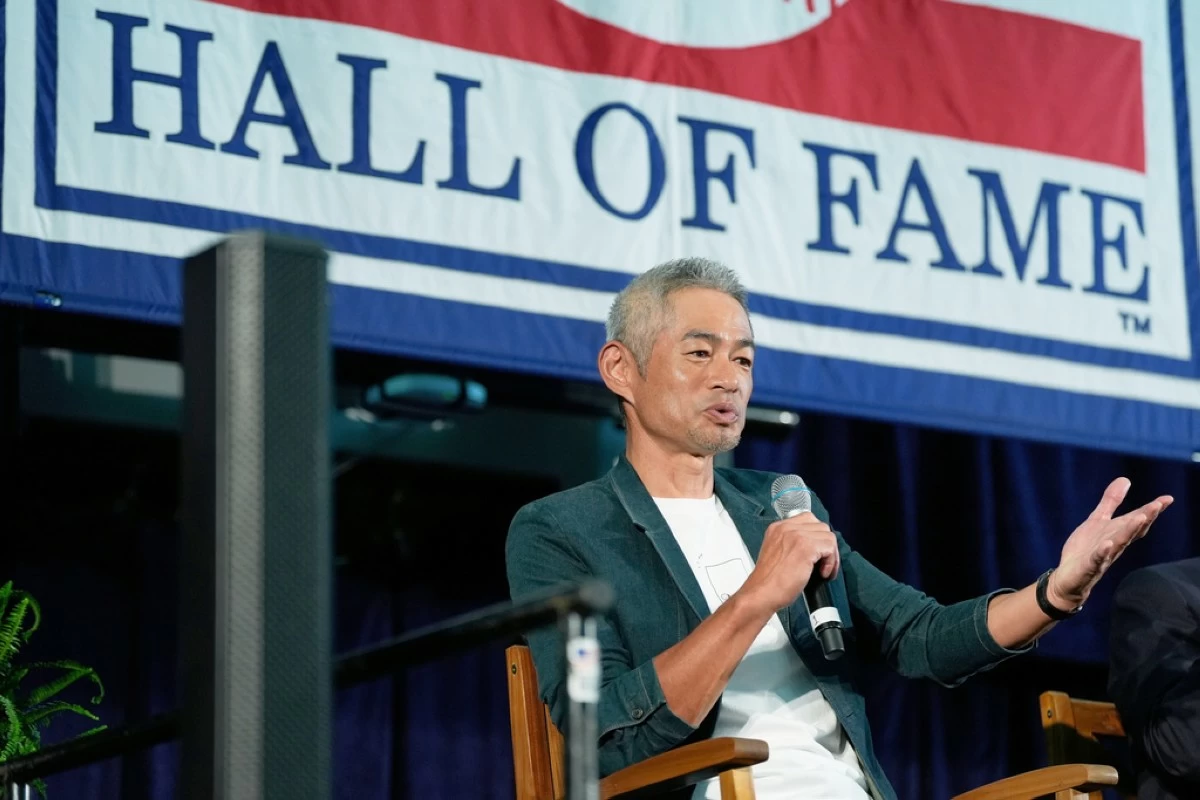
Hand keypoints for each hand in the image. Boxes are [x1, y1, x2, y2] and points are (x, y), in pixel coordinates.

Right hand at [740, 513, 839, 612]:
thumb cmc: (769, 581)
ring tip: (823, 571)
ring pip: (828, 536)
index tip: (817, 553)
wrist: (762, 593)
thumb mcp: (777, 553)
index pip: (808, 520)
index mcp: (778, 528)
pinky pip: (830, 547)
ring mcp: (797, 535)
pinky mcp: (806, 546)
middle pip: (821, 526)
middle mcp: (786, 527)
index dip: (817, 537)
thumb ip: (792, 544)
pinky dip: (831, 562)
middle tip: (823, 564)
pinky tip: (822, 573)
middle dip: (826, 546)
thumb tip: (815, 548)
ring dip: (831, 555)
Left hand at [1049, 478, 1172, 609]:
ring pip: (1119, 543)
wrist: (1068, 578)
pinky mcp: (1088, 566)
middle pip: (1132, 530)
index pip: (1136, 520)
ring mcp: (1103, 556)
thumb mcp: (1097, 520)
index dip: (1151, 510)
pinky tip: (1107, 544)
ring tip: (1140, 517)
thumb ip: (1111, 502)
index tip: (1167, 498)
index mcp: (1116, 532)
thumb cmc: (1086, 548)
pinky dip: (1103, 552)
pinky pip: (1097, 559)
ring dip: (1129, 531)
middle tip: (1158, 505)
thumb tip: (1125, 479)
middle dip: (1145, 517)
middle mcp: (1114, 544)